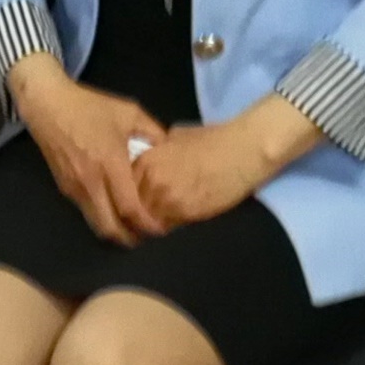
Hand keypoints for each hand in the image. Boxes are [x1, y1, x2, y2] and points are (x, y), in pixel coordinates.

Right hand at [9, 60, 165, 245]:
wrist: (48, 105)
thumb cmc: (91, 106)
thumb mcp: (129, 112)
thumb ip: (153, 132)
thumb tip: (169, 151)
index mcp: (110, 163)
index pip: (130, 208)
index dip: (146, 224)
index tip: (160, 230)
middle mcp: (91, 182)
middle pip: (110, 227)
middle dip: (129, 239)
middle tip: (145, 237)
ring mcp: (75, 187)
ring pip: (95, 224)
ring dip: (114, 231)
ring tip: (130, 228)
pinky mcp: (64, 188)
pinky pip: (86, 211)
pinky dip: (101, 217)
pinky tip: (112, 209)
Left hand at [128, 114, 286, 228]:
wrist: (241, 151)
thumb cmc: (214, 140)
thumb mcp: (177, 136)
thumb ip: (159, 151)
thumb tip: (152, 160)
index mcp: (146, 160)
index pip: (123, 187)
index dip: (127, 196)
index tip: (132, 202)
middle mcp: (151, 180)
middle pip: (131, 207)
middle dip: (134, 214)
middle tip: (140, 220)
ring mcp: (166, 198)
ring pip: (147, 221)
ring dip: (150, 224)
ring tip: (155, 226)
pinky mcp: (185, 213)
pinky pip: (167, 228)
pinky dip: (168, 229)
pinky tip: (174, 226)